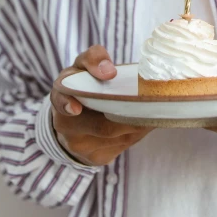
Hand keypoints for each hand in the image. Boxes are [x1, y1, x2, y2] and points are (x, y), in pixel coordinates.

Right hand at [50, 45, 152, 165]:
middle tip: (151, 106)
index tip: (76, 108)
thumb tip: (109, 72)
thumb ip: (94, 58)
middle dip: (130, 117)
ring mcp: (80, 146)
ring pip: (118, 137)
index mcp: (61, 96)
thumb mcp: (85, 66)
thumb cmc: (84, 85)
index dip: (67, 104)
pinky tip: (145, 122)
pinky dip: (138, 133)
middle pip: (102, 126)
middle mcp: (66, 125)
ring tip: (155, 111)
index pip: (61, 100)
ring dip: (139, 124)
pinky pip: (123, 145)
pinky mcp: (96, 158)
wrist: (74, 121)